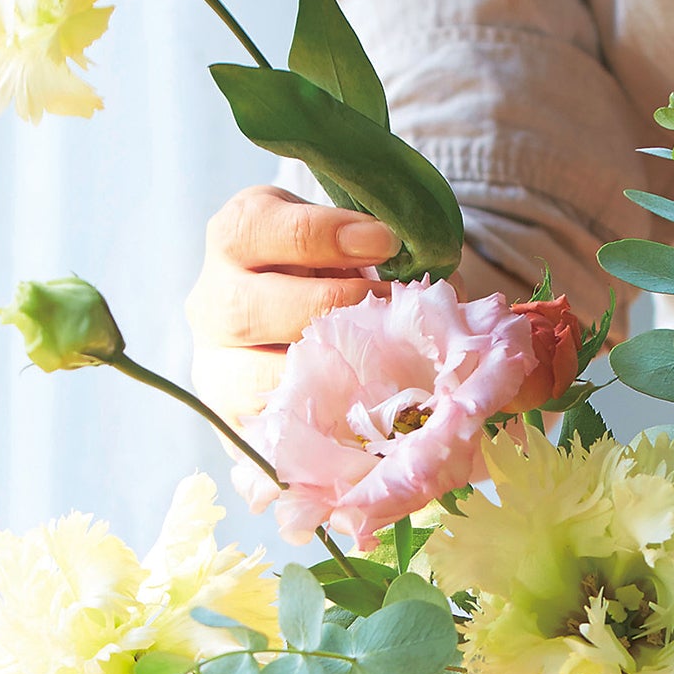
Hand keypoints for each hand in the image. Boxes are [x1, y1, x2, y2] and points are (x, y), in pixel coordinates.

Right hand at [186, 189, 542, 424]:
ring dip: (326, 384)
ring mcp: (217, 368)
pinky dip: (322, 439)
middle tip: (386, 315)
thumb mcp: (356, 243)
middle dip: (329, 311)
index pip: (266, 231)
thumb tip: (460, 298)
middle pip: (249, 310)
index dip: (326, 237)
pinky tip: (366, 436)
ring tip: (384, 380)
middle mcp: (213, 302)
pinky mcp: (237, 425)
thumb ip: (389, 254)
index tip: (387, 242)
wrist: (299, 313)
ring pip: (255, 383)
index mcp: (238, 238)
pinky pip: (269, 442)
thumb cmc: (341, 270)